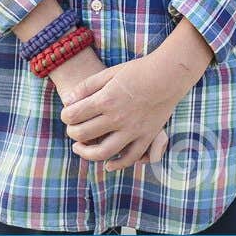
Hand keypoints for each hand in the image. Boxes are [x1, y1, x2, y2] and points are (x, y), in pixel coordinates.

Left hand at [59, 53, 187, 171]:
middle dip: (72, 132)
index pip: (74, 115)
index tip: (67, 115)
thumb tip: (68, 100)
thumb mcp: (109, 73)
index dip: (66, 116)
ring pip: (103, 152)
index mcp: (106, 100)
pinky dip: (117, 164)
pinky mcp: (146, 137)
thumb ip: (87, 87)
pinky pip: (130, 157)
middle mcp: (117, 118)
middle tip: (71, 129)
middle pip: (83, 134)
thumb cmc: (137, 71)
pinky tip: (108, 164)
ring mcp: (133, 130)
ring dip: (86, 153)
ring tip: (79, 148)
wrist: (169, 75)